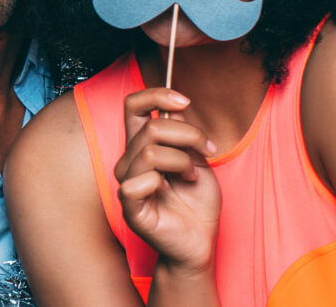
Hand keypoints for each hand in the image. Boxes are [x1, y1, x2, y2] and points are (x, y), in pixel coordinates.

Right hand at [115, 87, 220, 274]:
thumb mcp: (198, 159)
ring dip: (182, 161)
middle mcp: (130, 161)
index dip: (156, 95)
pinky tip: (173, 191)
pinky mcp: (130, 207)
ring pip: (150, 152)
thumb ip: (184, 135)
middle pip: (152, 128)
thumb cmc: (197, 202)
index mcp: (142, 145)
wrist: (200, 240)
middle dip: (189, 135)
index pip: (133, 106)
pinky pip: (136, 183)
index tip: (184, 102)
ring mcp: (128, 183)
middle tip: (207, 152)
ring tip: (192, 176)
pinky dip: (162, 181)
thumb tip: (177, 108)